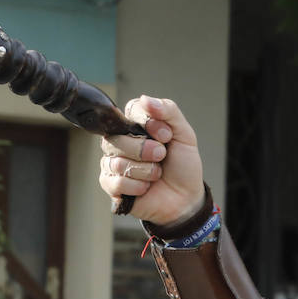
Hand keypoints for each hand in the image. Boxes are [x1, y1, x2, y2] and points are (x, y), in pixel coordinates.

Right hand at [97, 95, 204, 223]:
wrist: (187, 198)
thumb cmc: (183, 166)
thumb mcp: (185, 135)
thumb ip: (169, 112)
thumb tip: (146, 99)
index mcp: (136, 126)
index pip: (130, 111)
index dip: (148, 123)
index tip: (166, 135)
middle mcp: (120, 142)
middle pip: (117, 138)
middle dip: (146, 150)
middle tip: (162, 156)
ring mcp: (113, 162)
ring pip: (117, 161)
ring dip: (146, 171)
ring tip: (157, 174)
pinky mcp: (111, 184)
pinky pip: (115, 181)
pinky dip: (138, 186)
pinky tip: (147, 188)